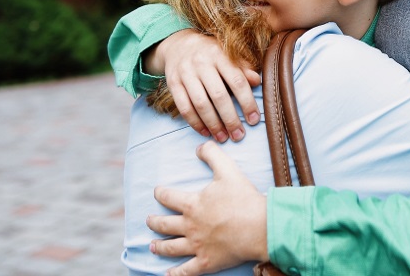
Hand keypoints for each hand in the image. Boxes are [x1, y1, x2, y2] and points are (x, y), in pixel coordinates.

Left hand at [148, 142, 268, 275]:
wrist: (260, 226)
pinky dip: (175, 274)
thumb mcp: (228, 170)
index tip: (158, 191)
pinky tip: (167, 274)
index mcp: (192, 204)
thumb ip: (212, 154)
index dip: (160, 193)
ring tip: (152, 246)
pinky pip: (186, 271)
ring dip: (159, 247)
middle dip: (154, 222)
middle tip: (149, 220)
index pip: (168, 197)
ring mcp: (197, 246)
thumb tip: (200, 146)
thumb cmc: (244, 198)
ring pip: (171, 248)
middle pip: (165, 224)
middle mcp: (190, 226)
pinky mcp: (207, 262)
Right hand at [149, 29, 261, 141]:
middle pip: (218, 95)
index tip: (253, 120)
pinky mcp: (173, 84)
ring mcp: (185, 73)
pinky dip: (195, 122)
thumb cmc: (210, 53)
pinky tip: (205, 132)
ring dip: (213, 124)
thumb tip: (257, 81)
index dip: (247, 102)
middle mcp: (201, 63)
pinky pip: (184, 107)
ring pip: (200, 104)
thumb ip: (242, 68)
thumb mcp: (227, 55)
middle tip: (238, 136)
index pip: (237, 81)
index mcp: (219, 55)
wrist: (178, 45)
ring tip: (223, 138)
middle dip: (230, 119)